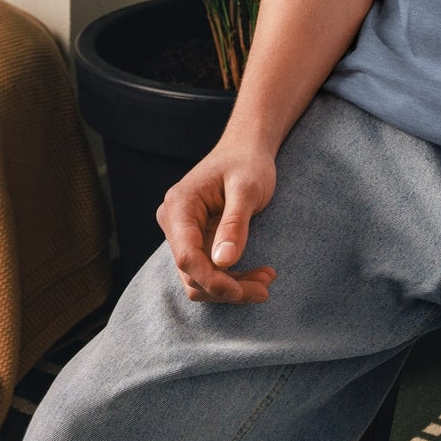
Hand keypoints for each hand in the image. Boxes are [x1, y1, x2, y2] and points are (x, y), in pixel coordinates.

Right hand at [155, 141, 278, 303]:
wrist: (246, 149)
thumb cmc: (248, 162)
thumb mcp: (247, 188)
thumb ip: (235, 223)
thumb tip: (223, 263)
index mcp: (179, 205)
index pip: (186, 255)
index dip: (211, 279)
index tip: (241, 291)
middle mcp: (173, 221)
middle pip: (191, 273)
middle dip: (227, 288)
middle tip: (266, 288)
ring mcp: (182, 234)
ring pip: (198, 278)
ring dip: (231, 287)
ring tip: (266, 281)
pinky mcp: (196, 242)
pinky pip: (208, 271)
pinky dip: (231, 279)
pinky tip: (258, 276)